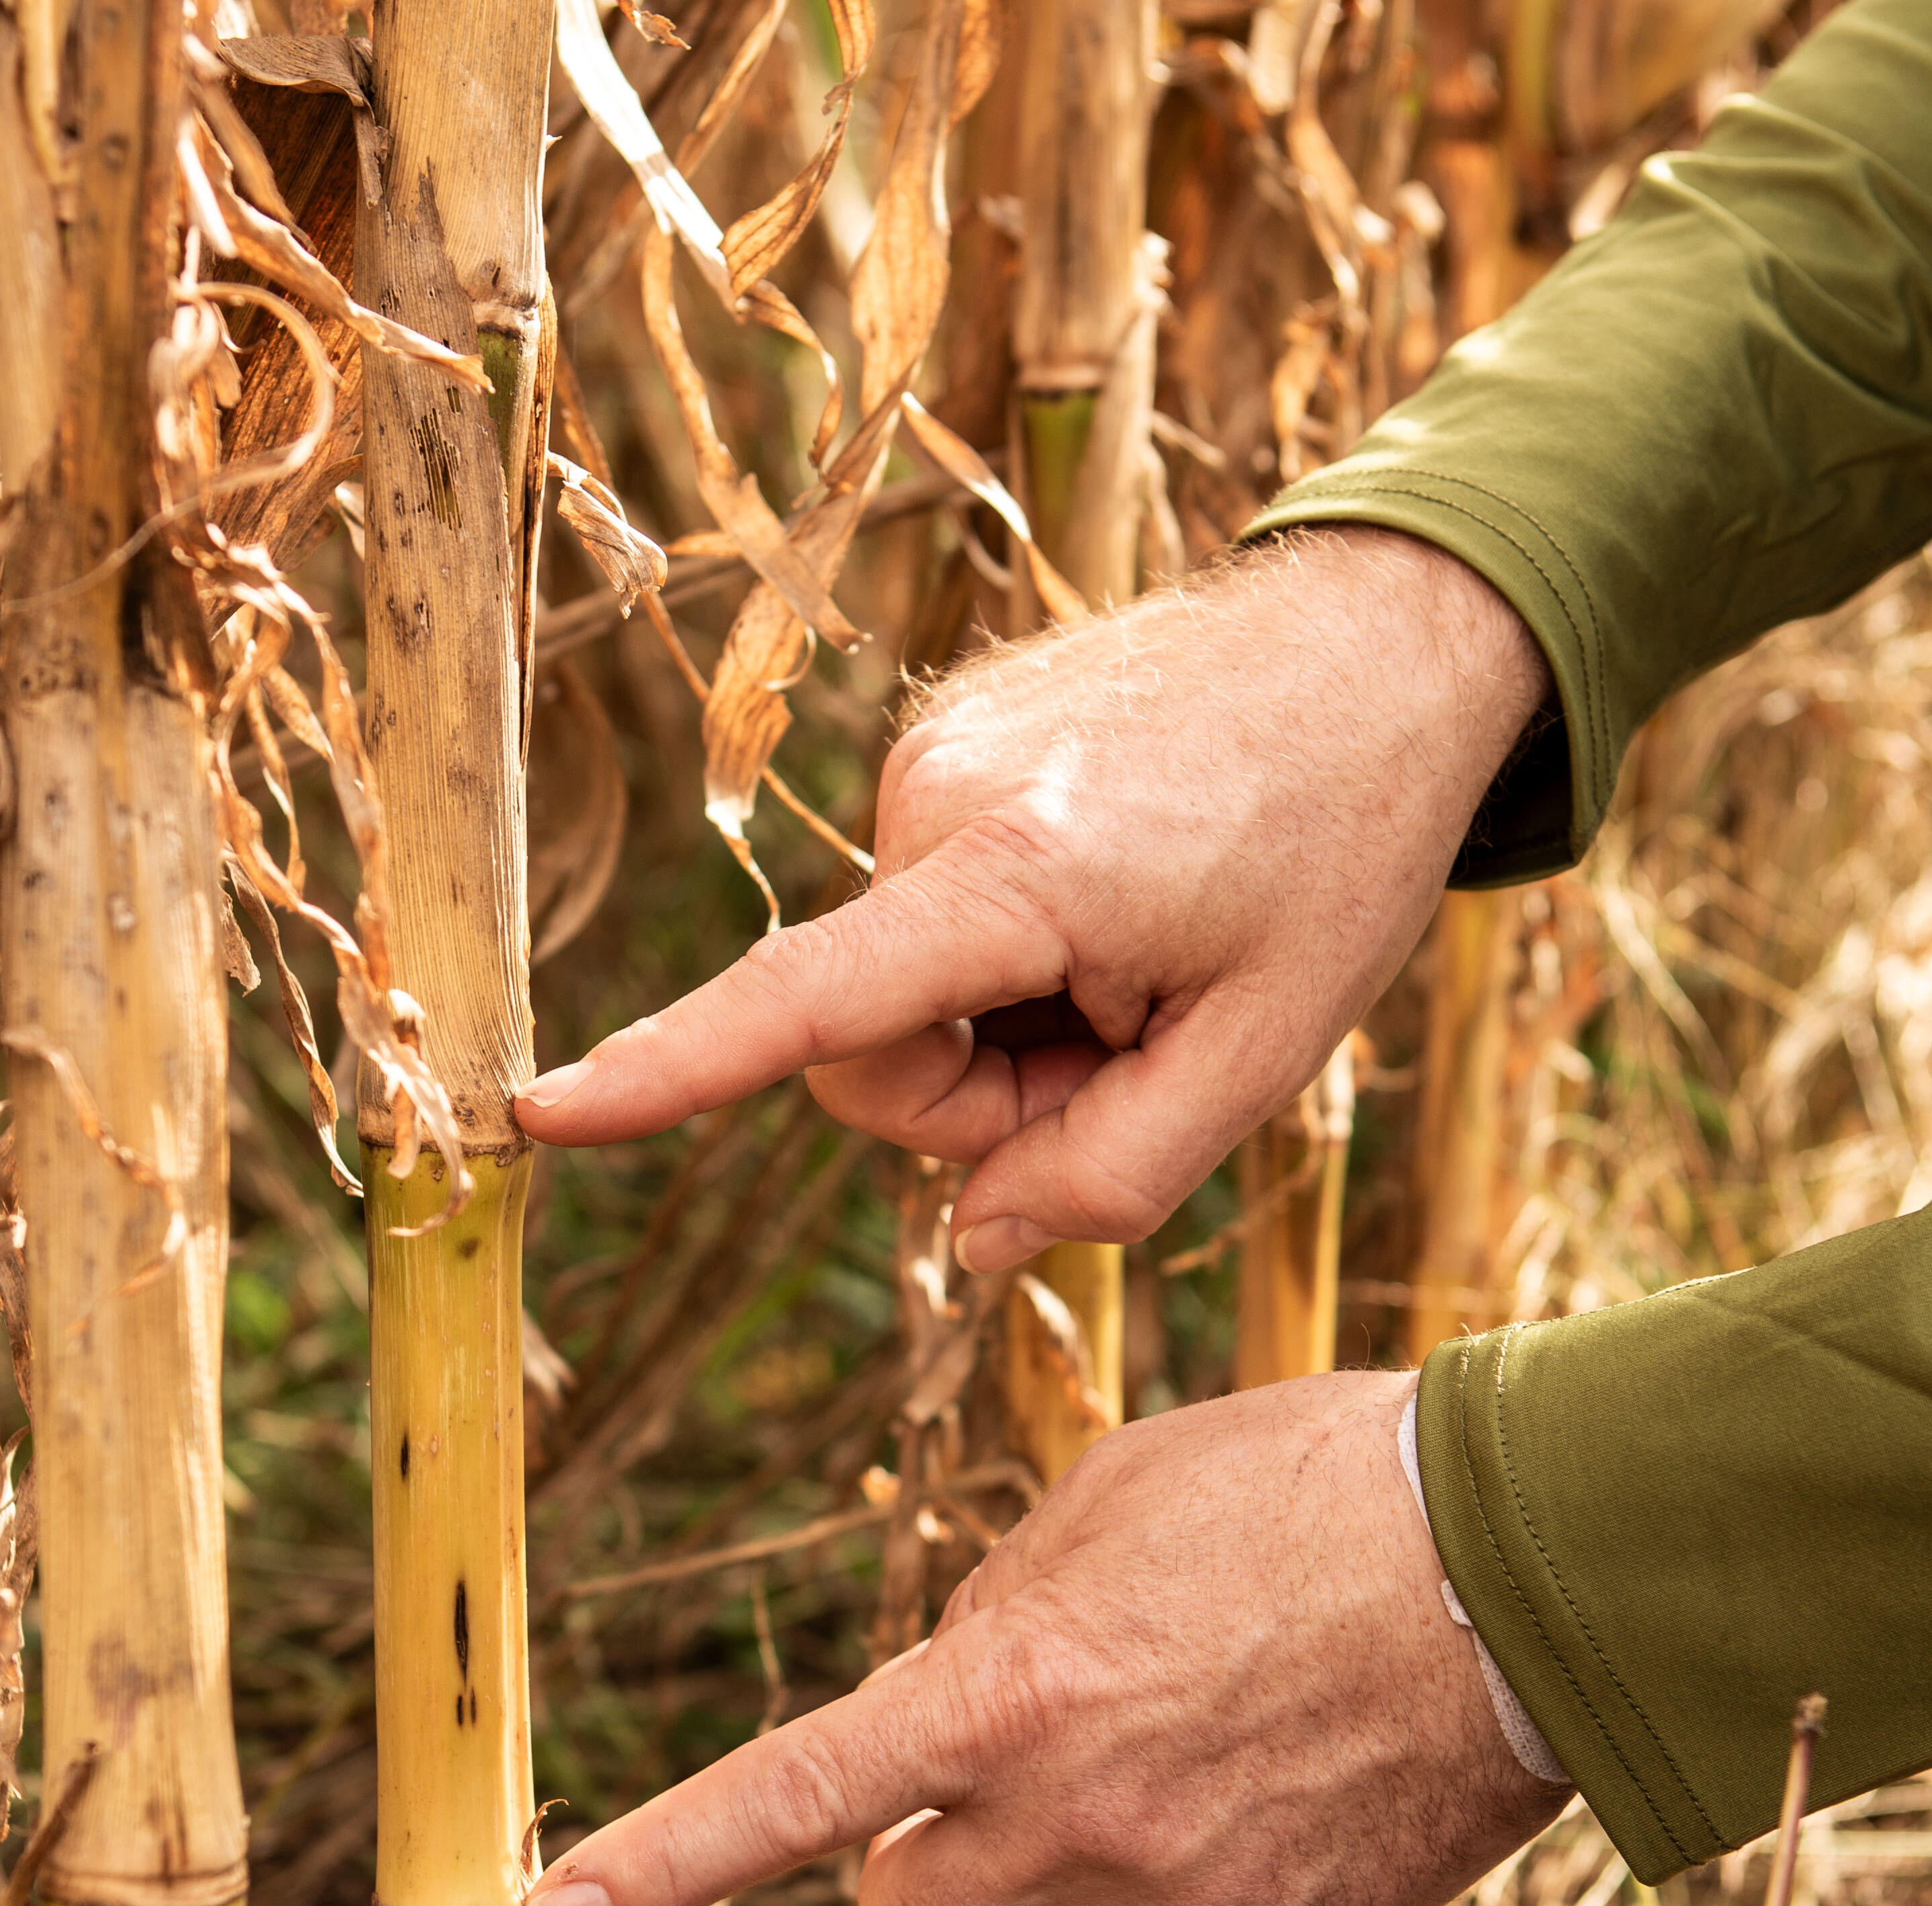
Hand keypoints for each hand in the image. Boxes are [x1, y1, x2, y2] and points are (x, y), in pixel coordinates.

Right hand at [515, 531, 1546, 1272]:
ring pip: (893, 984)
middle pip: (867, 1049)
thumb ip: (1113, 1174)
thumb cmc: (1341, 846)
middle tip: (1127, 1047)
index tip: (544, 1116)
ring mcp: (930, 752)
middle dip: (977, 1094)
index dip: (671, 1074)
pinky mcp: (940, 736)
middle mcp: (939, 795)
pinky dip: (1002, 945)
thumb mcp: (1266, 1051)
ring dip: (1001, 1018)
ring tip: (1137, 959)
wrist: (1387, 636)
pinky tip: (1114, 898)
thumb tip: (970, 1243)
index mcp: (1024, 872)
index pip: (811, 1003)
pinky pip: (921, 909)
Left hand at [521, 1371, 1567, 1905]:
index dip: (657, 1866)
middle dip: (925, 1864)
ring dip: (1050, 1903)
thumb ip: (1000, 1608)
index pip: (792, 1801)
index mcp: (1012, 1685)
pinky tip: (1222, 1855)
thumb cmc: (1310, 1484)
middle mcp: (1074, 1818)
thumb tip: (952, 1695)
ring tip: (1162, 1786)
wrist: (1524, 1564)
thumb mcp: (1114, 1492)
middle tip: (1008, 1778)